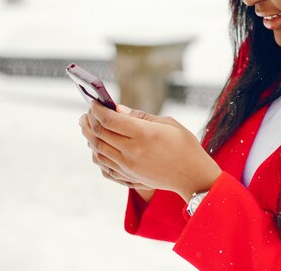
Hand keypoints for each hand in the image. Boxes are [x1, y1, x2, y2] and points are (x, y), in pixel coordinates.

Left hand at [80, 102, 221, 201]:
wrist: (194, 176)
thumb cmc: (185, 146)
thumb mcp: (168, 123)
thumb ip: (140, 117)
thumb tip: (118, 110)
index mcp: (143, 134)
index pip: (109, 119)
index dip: (97, 109)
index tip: (94, 102)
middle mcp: (132, 152)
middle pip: (98, 134)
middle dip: (89, 121)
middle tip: (86, 113)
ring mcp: (128, 168)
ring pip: (97, 150)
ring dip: (89, 137)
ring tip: (88, 127)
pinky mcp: (128, 178)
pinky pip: (103, 166)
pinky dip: (97, 154)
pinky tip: (98, 147)